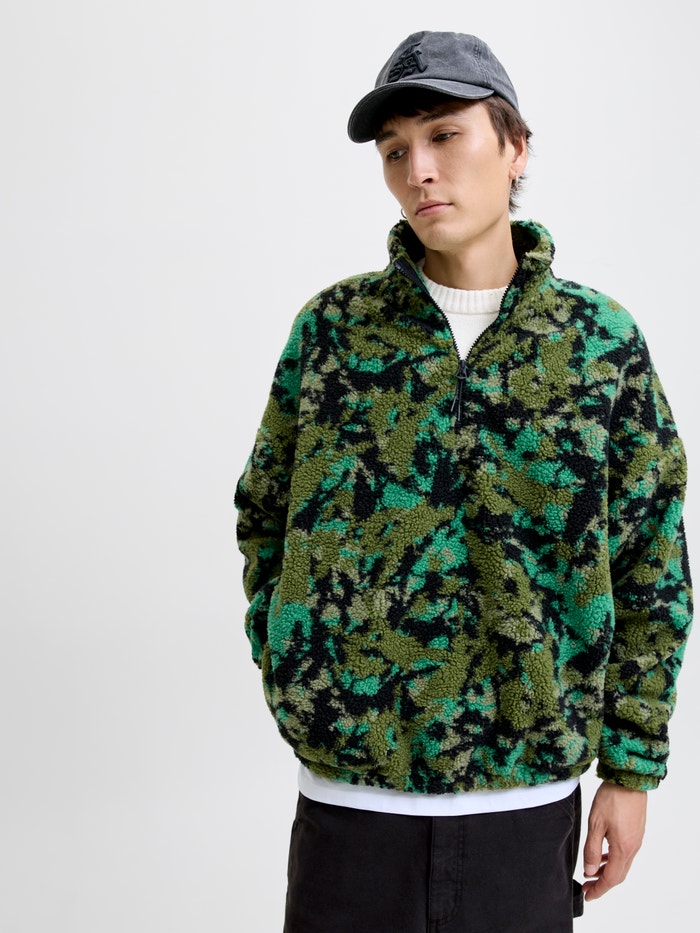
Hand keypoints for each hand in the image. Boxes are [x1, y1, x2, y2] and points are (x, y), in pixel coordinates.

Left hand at [582, 781, 646, 900]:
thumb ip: (592, 849)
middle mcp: (632, 847)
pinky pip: (624, 853)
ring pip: (622, 864)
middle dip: (602, 883)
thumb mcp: (596, 823)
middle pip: (618, 874)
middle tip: (587, 887)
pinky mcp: (635, 832)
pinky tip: (603, 855)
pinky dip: (613, 860)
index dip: (599, 889)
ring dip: (607, 871)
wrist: (629, 780)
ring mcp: (635, 840)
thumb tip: (590, 871)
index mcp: (623, 848)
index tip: (588, 895)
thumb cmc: (612, 798)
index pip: (611, 878)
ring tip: (592, 873)